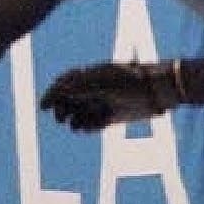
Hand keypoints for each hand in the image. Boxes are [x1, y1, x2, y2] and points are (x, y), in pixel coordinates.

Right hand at [41, 60, 182, 129]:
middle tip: (60, 117)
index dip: (51, 95)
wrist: (158, 90)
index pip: (63, 84)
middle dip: (60, 110)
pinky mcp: (111, 118)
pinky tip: (89, 128)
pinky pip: (91, 125)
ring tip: (77, 124)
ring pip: (78, 115)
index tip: (44, 107)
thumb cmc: (131, 80)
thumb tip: (59, 89)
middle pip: (67, 101)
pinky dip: (87, 128)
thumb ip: (81, 84)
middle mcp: (93, 90)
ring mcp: (101, 104)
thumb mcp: (104, 81)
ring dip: (73, 121)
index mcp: (90, 75)